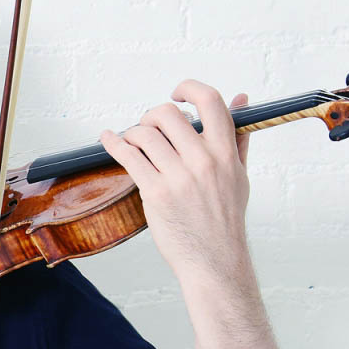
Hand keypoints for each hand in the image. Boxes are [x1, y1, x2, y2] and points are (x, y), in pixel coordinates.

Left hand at [97, 80, 252, 283]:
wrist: (214, 260)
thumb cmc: (225, 218)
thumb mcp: (239, 175)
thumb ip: (237, 136)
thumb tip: (241, 99)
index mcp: (225, 153)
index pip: (211, 101)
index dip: (190, 88)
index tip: (177, 94)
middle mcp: (203, 161)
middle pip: (167, 114)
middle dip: (151, 116)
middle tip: (149, 127)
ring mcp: (178, 178)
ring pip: (144, 134)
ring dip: (132, 132)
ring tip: (133, 141)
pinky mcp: (156, 193)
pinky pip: (128, 157)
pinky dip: (113, 143)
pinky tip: (108, 139)